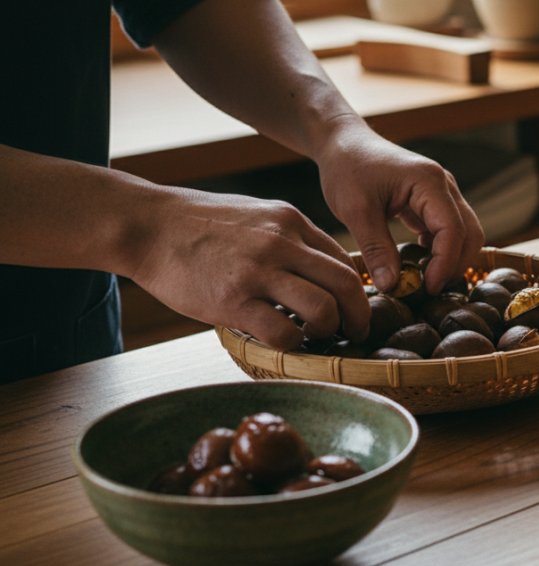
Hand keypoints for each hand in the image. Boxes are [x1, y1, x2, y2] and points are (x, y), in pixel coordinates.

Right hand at [127, 188, 369, 350]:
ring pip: (323, 310)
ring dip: (328, 331)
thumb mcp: (257, 215)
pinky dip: (292, 345)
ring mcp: (257, 272)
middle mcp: (281, 243)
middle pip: (346, 285)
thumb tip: (324, 269)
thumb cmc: (201, 224)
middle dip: (358, 316)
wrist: (148, 225)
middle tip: (354, 333)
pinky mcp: (232, 301)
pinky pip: (282, 333)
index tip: (355, 309)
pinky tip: (284, 342)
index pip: (345, 260)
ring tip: (316, 337)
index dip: (358, 291)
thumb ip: (292, 239)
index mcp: (290, 222)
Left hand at [315, 122, 484, 293]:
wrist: (342, 143)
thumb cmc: (346, 168)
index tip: (426, 288)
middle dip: (455, 265)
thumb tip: (392, 286)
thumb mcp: (355, 210)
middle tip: (427, 289)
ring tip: (423, 279)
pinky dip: (441, 250)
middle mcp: (444, 185)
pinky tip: (418, 263)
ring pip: (465, 233)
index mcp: (429, 182)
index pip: (453, 230)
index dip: (444, 264)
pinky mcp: (433, 200)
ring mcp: (442, 192)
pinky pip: (450, 229)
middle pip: (470, 233)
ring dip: (451, 259)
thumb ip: (376, 248)